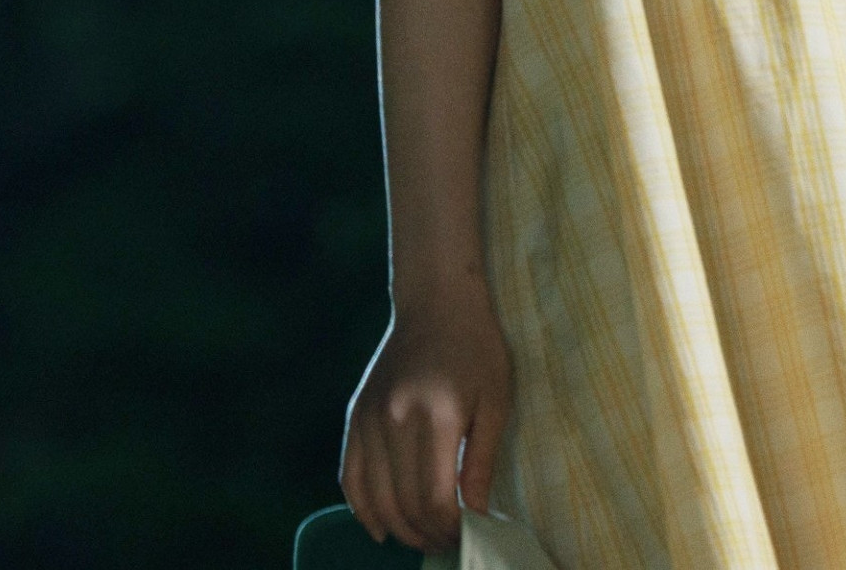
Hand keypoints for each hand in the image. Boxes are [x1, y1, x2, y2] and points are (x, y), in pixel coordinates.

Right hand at [341, 287, 513, 551]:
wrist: (435, 303)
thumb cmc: (476, 349)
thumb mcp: (496, 401)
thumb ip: (483, 461)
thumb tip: (475, 515)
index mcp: (436, 417)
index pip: (433, 498)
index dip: (450, 528)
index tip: (468, 533)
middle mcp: (394, 420)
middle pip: (403, 504)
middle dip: (427, 534)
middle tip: (448, 541)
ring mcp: (368, 418)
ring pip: (374, 497)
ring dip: (398, 529)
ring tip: (421, 538)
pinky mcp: (355, 415)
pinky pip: (349, 475)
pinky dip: (362, 508)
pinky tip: (380, 527)